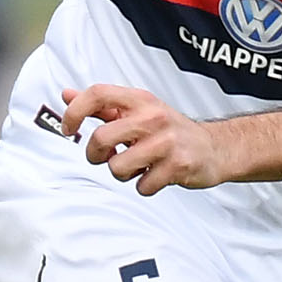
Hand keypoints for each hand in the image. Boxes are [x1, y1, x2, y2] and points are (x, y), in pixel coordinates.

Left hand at [65, 84, 227, 195]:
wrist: (215, 147)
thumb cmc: (170, 130)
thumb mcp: (139, 110)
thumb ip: (103, 105)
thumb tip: (67, 95)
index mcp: (140, 100)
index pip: (97, 94)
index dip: (74, 112)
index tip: (69, 129)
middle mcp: (153, 117)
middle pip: (101, 138)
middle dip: (96, 154)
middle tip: (106, 156)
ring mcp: (167, 142)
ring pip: (117, 167)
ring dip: (122, 173)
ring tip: (138, 166)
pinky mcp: (178, 166)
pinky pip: (142, 186)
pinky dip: (145, 186)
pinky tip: (156, 175)